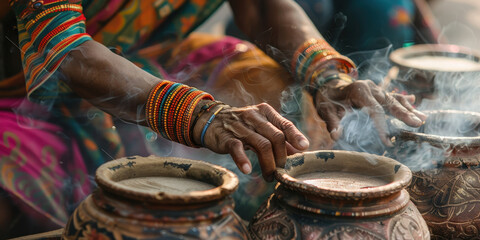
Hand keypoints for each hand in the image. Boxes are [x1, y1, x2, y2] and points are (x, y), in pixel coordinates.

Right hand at [192, 102, 309, 180]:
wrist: (210, 120)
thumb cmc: (241, 126)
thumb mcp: (260, 126)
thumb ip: (279, 136)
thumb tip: (299, 151)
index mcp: (266, 112)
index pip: (285, 124)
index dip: (295, 136)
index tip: (304, 148)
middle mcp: (254, 116)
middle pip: (276, 137)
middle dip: (282, 157)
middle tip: (282, 171)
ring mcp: (240, 126)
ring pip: (261, 145)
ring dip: (268, 164)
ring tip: (270, 176)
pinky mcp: (226, 137)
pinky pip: (237, 148)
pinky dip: (242, 159)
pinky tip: (247, 170)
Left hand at [312, 79, 427, 145]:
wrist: (326, 86)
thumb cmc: (327, 100)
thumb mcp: (326, 110)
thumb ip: (332, 122)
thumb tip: (336, 136)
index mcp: (359, 90)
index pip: (374, 110)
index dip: (382, 126)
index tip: (387, 141)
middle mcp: (371, 87)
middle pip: (390, 102)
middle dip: (404, 114)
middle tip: (417, 124)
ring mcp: (376, 88)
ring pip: (395, 98)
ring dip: (409, 109)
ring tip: (423, 119)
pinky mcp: (378, 91)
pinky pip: (393, 96)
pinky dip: (405, 101)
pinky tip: (416, 104)